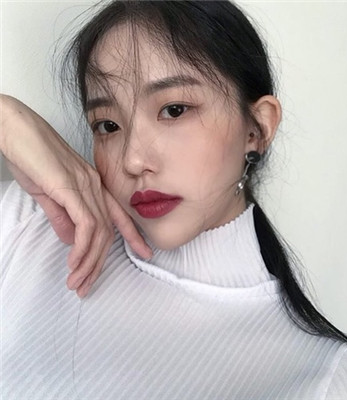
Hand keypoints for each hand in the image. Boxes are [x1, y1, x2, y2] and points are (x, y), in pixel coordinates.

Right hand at [1, 95, 151, 297]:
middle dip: (100, 261)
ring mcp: (85, 185)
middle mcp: (95, 186)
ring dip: (89, 261)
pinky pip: (85, 224)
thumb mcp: (47, 194)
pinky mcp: (70, 187)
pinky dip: (81, 247)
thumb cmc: (30, 158)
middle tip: (88, 285)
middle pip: (108, 230)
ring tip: (77, 282)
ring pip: (99, 231)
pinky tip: (74, 262)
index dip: (133, 235)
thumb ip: (61, 217)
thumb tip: (70, 240)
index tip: (142, 253)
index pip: (118, 215)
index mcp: (93, 185)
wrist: (15, 130)